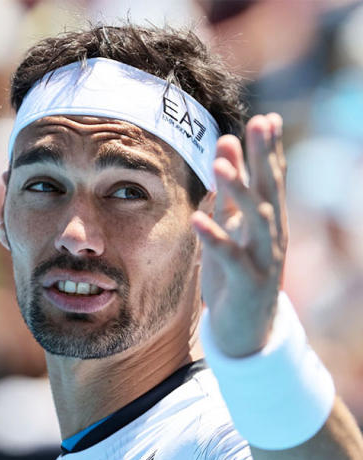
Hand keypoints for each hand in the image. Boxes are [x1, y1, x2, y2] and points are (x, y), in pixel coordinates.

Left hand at [192, 114, 287, 356]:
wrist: (245, 331)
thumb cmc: (236, 272)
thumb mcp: (234, 226)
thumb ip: (231, 190)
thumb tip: (226, 144)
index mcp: (269, 220)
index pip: (272, 178)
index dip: (270, 150)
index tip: (266, 118)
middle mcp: (273, 235)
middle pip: (270, 190)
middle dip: (265, 158)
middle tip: (258, 125)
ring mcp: (264, 259)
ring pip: (256, 220)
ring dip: (240, 192)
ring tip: (221, 167)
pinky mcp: (247, 282)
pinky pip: (229, 256)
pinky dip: (214, 236)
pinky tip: (197, 217)